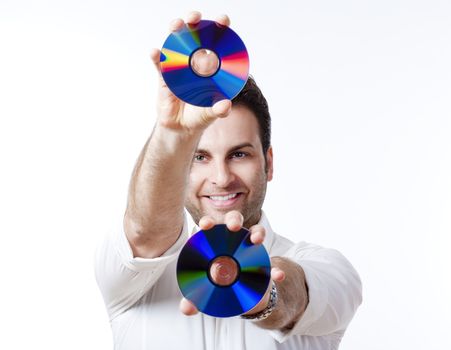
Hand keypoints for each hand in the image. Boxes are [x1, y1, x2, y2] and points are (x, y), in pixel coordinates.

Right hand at [151, 11, 231, 131]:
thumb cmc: (199, 115)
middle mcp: (194, 60)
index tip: (222, 21)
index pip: (216, 41)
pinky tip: (155, 52)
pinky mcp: (164, 76)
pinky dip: (156, 56)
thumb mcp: (211, 113)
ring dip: (175, 32)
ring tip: (176, 26)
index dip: (218, 28)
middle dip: (194, 22)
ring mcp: (178, 66)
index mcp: (210, 65)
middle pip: (193, 34)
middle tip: (195, 19)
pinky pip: (159, 64)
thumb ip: (219, 109)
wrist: (181, 127)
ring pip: (175, 43)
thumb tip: (225, 105)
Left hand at [179, 210, 285, 315]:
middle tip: (233, 227)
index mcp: (214, 242)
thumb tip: (186, 308)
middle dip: (233, 220)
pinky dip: (275, 269)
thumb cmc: (217, 286)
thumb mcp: (205, 293)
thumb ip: (195, 299)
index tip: (205, 226)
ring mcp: (251, 249)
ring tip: (256, 240)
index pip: (209, 227)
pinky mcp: (265, 264)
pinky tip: (277, 275)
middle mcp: (233, 240)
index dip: (207, 223)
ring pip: (256, 232)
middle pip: (233, 221)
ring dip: (258, 233)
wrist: (241, 299)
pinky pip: (272, 265)